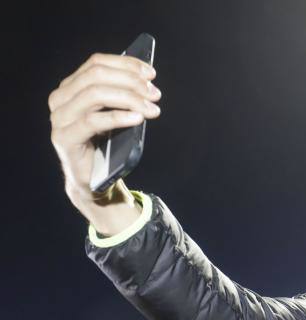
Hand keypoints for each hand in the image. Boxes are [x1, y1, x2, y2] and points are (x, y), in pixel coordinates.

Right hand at [48, 53, 160, 231]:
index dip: (126, 65)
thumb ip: (122, 95)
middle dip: (130, 82)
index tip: (151, 73)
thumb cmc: (107, 144)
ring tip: (151, 109)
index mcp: (71, 86)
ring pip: (94, 95)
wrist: (94, 180)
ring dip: (129, 99)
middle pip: (96, 76)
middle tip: (154, 94)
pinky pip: (93, 121)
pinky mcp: (65, 138)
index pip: (96, 63)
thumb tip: (147, 79)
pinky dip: (118, 117)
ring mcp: (59, 118)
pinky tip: (137, 119)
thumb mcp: (116, 114)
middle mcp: (60, 98)